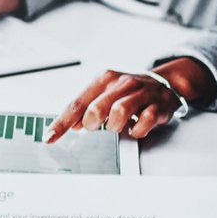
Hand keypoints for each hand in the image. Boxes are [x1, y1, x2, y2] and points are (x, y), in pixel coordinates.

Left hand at [48, 57, 212, 142]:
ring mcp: (140, 93)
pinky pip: (144, 122)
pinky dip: (136, 130)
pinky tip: (135, 127)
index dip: (62, 123)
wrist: (167, 83)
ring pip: (119, 113)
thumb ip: (88, 108)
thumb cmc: (130, 91)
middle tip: (96, 126)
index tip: (49, 138)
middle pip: (96, 108)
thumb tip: (73, 125)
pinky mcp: (158, 105)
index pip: (77, 103)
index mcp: (104, 79)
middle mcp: (121, 84)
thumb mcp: (106, 93)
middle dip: (92, 123)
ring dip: (114, 126)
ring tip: (117, 126)